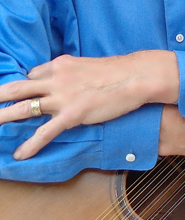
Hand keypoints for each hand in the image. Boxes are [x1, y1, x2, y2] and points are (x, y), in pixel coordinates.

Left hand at [0, 51, 178, 159]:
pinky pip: (45, 132)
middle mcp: (56, 79)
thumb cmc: (120, 71)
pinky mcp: (71, 114)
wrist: (136, 76)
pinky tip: (20, 154)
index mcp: (61, 65)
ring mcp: (62, 97)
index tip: (19, 95)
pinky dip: (30, 145)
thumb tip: (71, 81)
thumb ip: (74, 73)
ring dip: (2, 117)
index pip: (33, 75)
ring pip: (23, 108)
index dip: (25, 86)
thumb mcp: (90, 65)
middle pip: (17, 88)